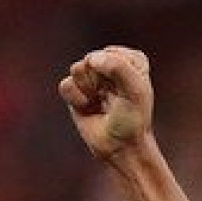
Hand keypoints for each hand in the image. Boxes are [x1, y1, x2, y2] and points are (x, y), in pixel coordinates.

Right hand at [57, 45, 155, 162]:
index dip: (118, 75)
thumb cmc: (132, 119)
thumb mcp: (135, 91)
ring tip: (99, 102)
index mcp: (131, 61)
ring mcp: (91, 77)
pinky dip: (77, 99)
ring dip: (88, 90)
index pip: (113, 54)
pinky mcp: (75, 90)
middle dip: (100, 82)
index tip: (128, 92)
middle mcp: (110, 65)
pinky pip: (66, 84)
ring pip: (77, 69)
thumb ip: (118, 67)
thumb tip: (91, 59)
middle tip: (113, 99)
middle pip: (92, 59)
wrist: (119, 146)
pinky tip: (87, 107)